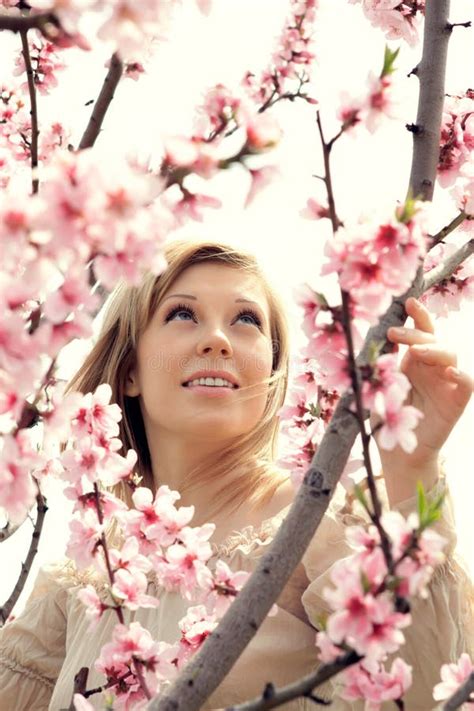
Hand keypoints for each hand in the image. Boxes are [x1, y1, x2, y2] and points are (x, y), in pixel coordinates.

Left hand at [376, 297, 472, 502]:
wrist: (398, 453)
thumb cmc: (386, 420)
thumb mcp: (377, 389)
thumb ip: (377, 369)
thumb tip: (368, 345)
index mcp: (412, 362)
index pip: (420, 333)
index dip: (418, 316)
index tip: (408, 302)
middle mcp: (431, 369)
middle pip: (433, 340)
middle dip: (416, 333)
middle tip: (395, 334)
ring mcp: (445, 383)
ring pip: (450, 355)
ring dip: (433, 349)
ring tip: (416, 353)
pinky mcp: (456, 402)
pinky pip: (466, 383)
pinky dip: (462, 374)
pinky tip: (449, 371)